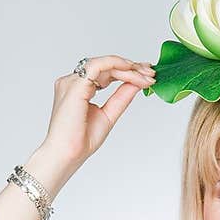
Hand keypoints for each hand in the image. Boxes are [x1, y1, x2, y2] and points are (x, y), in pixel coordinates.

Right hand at [42, 54, 155, 168]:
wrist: (68, 154)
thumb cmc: (81, 141)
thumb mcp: (109, 115)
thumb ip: (121, 97)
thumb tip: (136, 84)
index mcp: (78, 89)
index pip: (105, 72)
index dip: (127, 71)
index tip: (146, 75)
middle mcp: (73, 82)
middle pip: (105, 66)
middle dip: (131, 67)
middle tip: (151, 72)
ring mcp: (72, 82)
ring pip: (104, 64)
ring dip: (128, 68)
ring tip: (146, 76)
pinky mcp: (75, 85)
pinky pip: (98, 66)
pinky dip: (117, 65)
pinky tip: (132, 71)